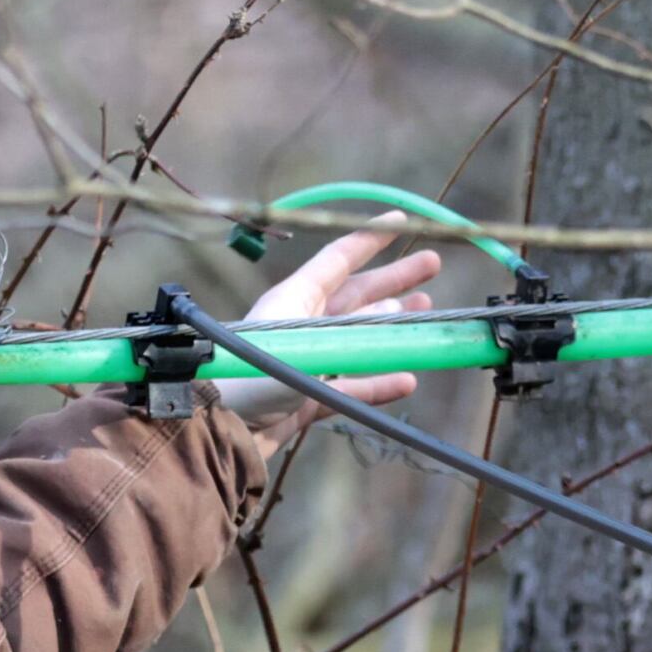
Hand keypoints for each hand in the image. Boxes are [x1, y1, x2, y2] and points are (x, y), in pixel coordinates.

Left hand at [219, 219, 445, 412]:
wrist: (219, 430)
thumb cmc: (249, 377)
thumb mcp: (305, 348)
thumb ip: (352, 339)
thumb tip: (395, 321)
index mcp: (293, 299)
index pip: (338, 259)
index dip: (370, 238)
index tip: (402, 221)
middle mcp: (302, 324)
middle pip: (358, 295)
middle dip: (395, 279)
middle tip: (433, 264)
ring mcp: (308, 362)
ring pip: (360, 338)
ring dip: (394, 326)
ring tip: (426, 312)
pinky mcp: (309, 398)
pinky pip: (354, 386)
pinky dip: (379, 382)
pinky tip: (407, 379)